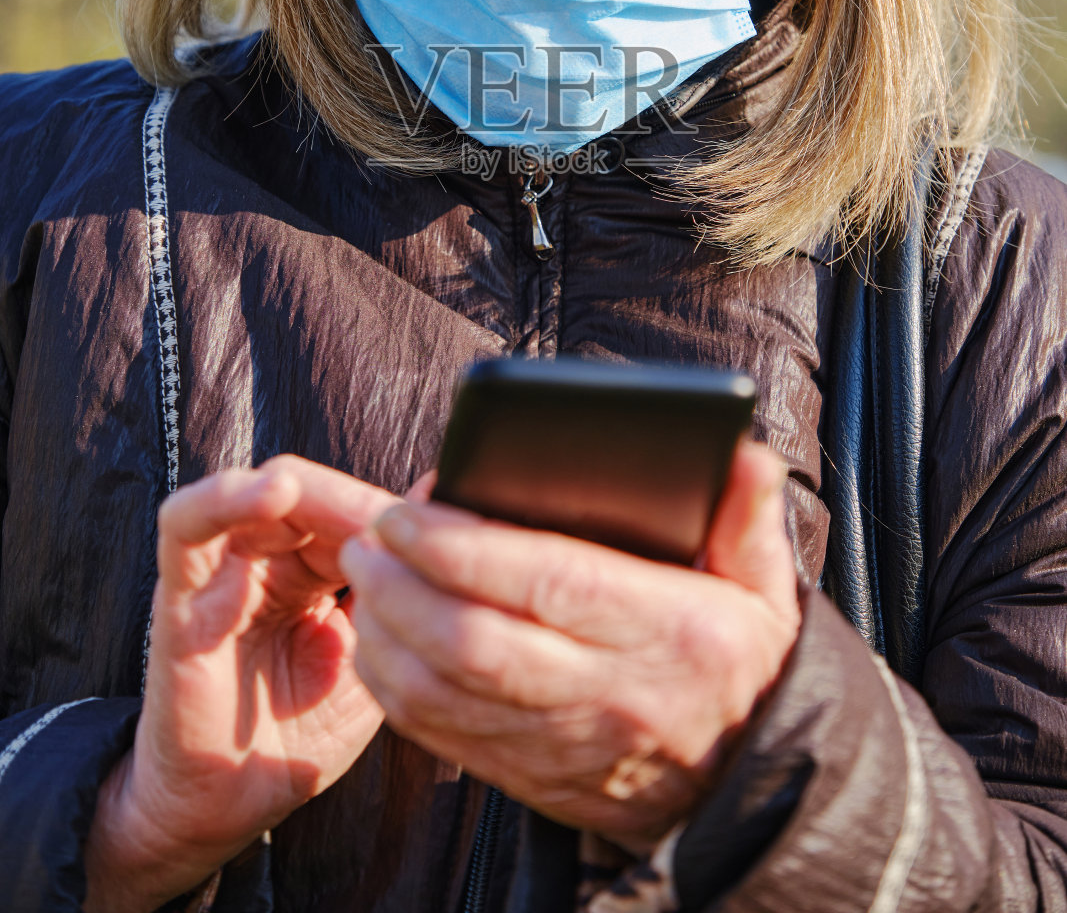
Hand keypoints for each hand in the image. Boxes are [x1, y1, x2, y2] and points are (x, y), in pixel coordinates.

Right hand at [85, 457, 395, 912]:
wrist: (233, 807)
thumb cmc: (303, 731)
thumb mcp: (372, 658)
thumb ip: (400, 591)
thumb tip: (444, 504)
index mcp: (315, 568)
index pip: (352, 512)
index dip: (392, 519)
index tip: (439, 532)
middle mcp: (267, 558)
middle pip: (309, 492)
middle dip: (357, 503)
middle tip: (398, 528)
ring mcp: (222, 571)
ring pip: (254, 491)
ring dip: (306, 491)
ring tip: (352, 513)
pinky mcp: (180, 594)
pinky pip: (185, 525)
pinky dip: (224, 497)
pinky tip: (273, 493)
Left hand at [341, 441, 799, 854]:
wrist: (743, 785)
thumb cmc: (739, 661)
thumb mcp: (763, 584)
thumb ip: (748, 514)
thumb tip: (743, 454)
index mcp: (670, 629)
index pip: (551, 581)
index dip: (468, 547)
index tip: (410, 511)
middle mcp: (612, 690)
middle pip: (479, 641)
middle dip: (405, 584)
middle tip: (369, 534)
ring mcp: (566, 742)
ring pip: (447, 693)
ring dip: (386, 631)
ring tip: (364, 572)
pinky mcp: (531, 775)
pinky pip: (443, 735)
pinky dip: (395, 686)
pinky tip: (378, 636)